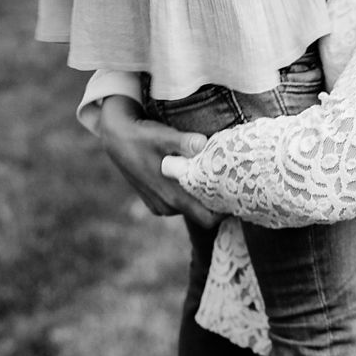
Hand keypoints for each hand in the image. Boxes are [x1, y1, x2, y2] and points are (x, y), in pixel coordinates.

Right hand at [98, 96, 221, 230]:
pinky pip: (179, 204)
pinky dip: (188, 195)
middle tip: (233, 183)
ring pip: (191, 208)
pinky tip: (194, 177)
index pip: (208, 219)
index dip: (226, 212)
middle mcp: (167, 206)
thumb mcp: (163, 136)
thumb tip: (202, 144)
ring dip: (201, 197)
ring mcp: (159, 206)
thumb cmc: (142, 137)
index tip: (239, 196)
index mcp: (173, 197)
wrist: (116, 138)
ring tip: (214, 177)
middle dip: (217, 203)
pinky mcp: (154, 202)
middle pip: (202, 214)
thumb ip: (184, 142)